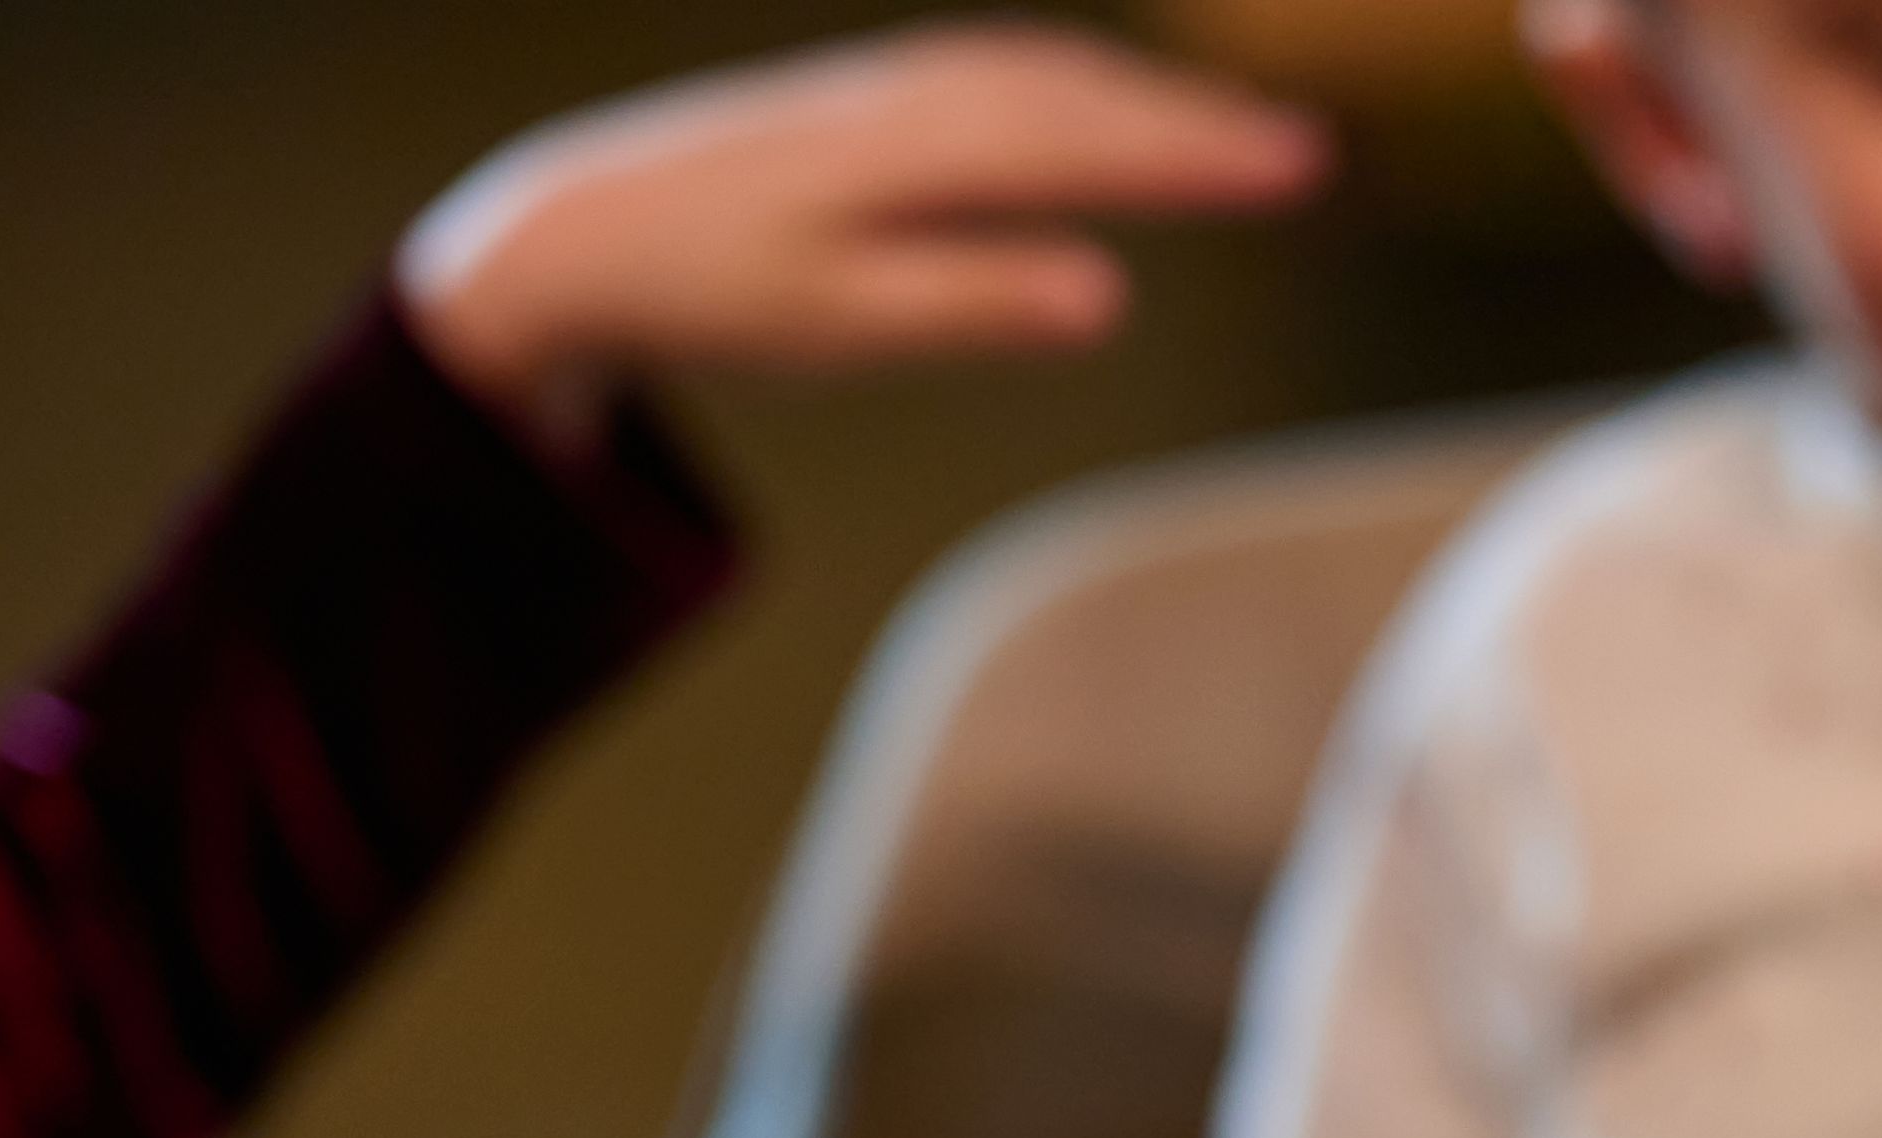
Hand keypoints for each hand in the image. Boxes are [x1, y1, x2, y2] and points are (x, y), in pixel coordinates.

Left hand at [399, 23, 1324, 450]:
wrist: (577, 229)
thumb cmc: (707, 291)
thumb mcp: (838, 322)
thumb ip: (972, 300)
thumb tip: (1109, 292)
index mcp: (913, 150)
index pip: (1085, 143)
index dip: (1197, 155)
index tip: (1296, 169)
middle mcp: (908, 97)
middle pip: (1079, 94)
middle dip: (1193, 123)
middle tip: (1303, 158)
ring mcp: (886, 88)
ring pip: (1041, 74)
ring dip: (1141, 98)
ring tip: (1231, 138)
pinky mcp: (867, 99)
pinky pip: (996, 70)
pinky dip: (1073, 83)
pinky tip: (1100, 105)